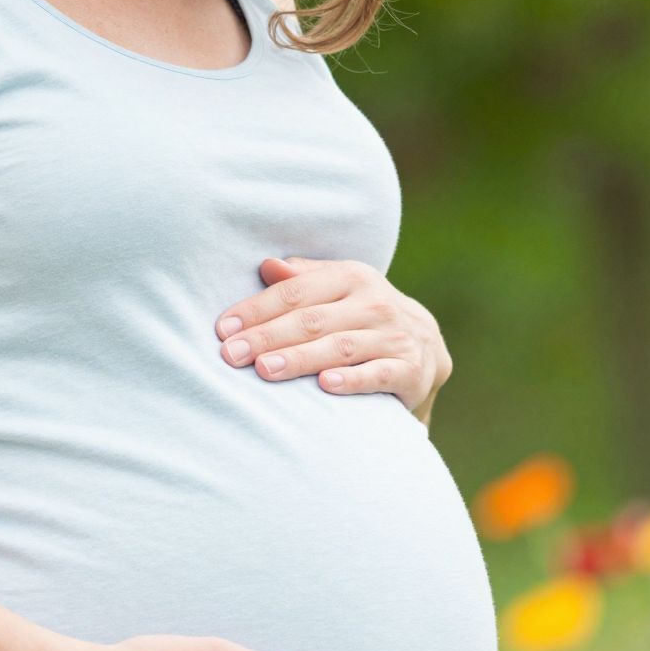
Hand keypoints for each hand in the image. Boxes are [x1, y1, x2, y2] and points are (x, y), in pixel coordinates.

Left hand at [214, 256, 452, 424]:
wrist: (425, 344)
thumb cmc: (362, 314)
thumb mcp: (337, 288)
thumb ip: (302, 279)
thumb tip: (267, 265)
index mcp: (352, 277)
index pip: (296, 292)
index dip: (257, 309)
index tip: (223, 329)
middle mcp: (374, 303)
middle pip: (312, 320)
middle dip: (268, 337)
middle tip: (231, 355)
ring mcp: (394, 336)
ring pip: (339, 347)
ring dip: (300, 358)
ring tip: (264, 369)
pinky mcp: (410, 369)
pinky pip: (377, 374)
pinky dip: (352, 380)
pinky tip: (324, 385)